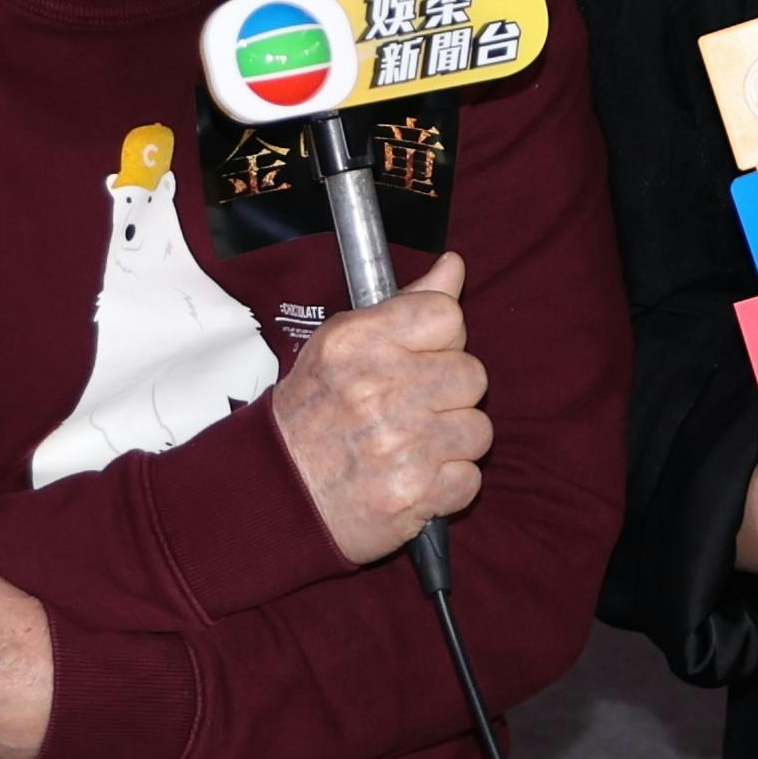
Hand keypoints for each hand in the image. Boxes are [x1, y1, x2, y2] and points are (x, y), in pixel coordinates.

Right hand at [270, 252, 489, 564]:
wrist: (279, 494)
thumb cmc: (315, 412)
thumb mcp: (344, 344)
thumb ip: (407, 303)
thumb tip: (454, 265)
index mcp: (358, 343)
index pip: (446, 314)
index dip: (443, 338)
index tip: (424, 356)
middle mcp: (379, 390)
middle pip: (472, 374)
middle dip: (450, 393)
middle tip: (414, 407)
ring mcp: (399, 445)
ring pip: (478, 429)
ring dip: (453, 441)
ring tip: (413, 444)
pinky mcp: (414, 494)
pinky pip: (470, 478)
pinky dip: (448, 484)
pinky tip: (415, 476)